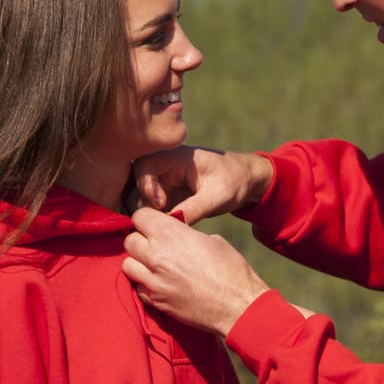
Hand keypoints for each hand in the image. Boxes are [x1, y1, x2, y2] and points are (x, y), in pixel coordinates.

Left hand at [122, 207, 269, 336]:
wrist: (238, 305)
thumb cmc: (231, 269)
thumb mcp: (211, 240)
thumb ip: (185, 235)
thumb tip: (177, 237)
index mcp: (171, 234)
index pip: (140, 217)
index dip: (147, 219)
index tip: (155, 224)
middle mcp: (156, 256)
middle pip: (129, 240)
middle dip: (140, 240)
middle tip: (155, 245)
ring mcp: (153, 281)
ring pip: (127, 264)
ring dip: (138, 262)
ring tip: (154, 265)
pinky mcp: (155, 301)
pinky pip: (138, 287)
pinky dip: (145, 284)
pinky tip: (160, 283)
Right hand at [132, 146, 274, 224]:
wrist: (246, 181)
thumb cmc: (234, 181)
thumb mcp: (217, 196)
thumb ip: (194, 209)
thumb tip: (170, 224)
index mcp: (175, 156)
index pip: (143, 166)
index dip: (146, 186)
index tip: (162, 204)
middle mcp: (164, 167)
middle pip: (136, 183)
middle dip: (144, 203)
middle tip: (162, 218)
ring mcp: (164, 181)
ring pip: (141, 198)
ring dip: (150, 213)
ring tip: (168, 224)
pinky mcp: (167, 195)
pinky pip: (152, 207)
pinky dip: (156, 218)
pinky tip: (169, 227)